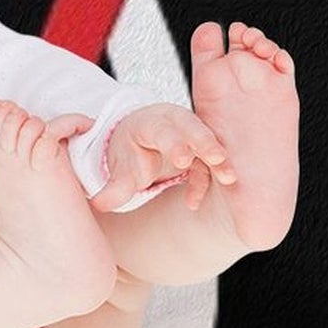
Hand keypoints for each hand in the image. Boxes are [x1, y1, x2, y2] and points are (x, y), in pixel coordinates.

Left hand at [90, 103, 235, 213]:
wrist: (138, 141)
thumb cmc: (130, 152)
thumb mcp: (120, 168)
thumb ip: (113, 188)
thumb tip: (98, 204)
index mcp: (149, 123)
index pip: (162, 129)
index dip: (174, 142)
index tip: (183, 159)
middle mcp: (173, 123)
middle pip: (192, 128)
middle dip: (205, 143)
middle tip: (217, 159)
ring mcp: (190, 133)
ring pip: (208, 142)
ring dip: (219, 160)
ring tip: (228, 178)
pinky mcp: (201, 148)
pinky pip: (208, 162)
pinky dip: (206, 180)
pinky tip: (192, 202)